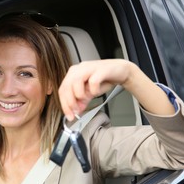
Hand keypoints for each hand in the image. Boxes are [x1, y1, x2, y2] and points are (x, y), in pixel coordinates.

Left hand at [58, 59, 174, 120]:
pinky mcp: (100, 69)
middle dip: (70, 102)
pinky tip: (96, 93)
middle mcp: (79, 69)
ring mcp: (89, 68)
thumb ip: (82, 101)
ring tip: (86, 99)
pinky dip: (93, 90)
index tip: (70, 116)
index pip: (62, 89)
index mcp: (73, 73)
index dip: (65, 105)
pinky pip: (93, 81)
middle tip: (77, 111)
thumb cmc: (104, 79)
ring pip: (76, 81)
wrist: (121, 71)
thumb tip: (76, 111)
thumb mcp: (90, 92)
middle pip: (66, 86)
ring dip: (80, 95)